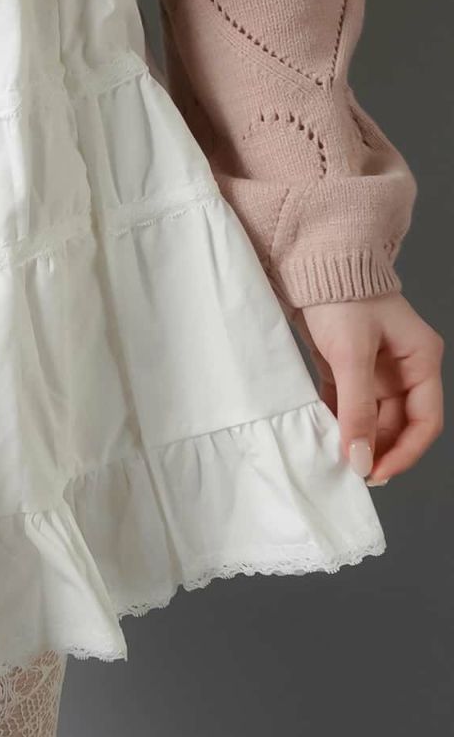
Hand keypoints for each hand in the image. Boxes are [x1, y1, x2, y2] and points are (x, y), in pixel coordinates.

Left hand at [294, 293, 443, 484]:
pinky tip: (322, 435)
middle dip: (376, 449)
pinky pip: (347, 405)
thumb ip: (357, 409)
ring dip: (355, 438)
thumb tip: (360, 457)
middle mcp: (403, 367)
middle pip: (396, 424)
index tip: (376, 473)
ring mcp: (375, 368)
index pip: (424, 422)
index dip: (404, 453)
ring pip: (371, 417)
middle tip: (350, 472)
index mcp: (421, 361)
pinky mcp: (347, 366)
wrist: (312, 263)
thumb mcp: (351, 356)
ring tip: (334, 458)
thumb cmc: (342, 298)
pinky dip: (337, 421)